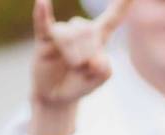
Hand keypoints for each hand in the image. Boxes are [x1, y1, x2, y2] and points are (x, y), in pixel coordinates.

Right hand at [29, 0, 132, 134]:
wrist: (57, 95)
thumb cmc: (80, 82)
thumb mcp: (100, 79)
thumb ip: (105, 69)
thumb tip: (94, 57)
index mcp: (98, 36)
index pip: (112, 18)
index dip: (122, 4)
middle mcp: (79, 29)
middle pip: (89, 32)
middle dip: (87, 57)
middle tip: (81, 70)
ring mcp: (61, 32)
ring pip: (71, 37)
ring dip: (73, 58)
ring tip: (70, 66)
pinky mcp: (44, 38)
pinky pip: (43, 23)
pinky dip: (42, 13)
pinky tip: (43, 2)